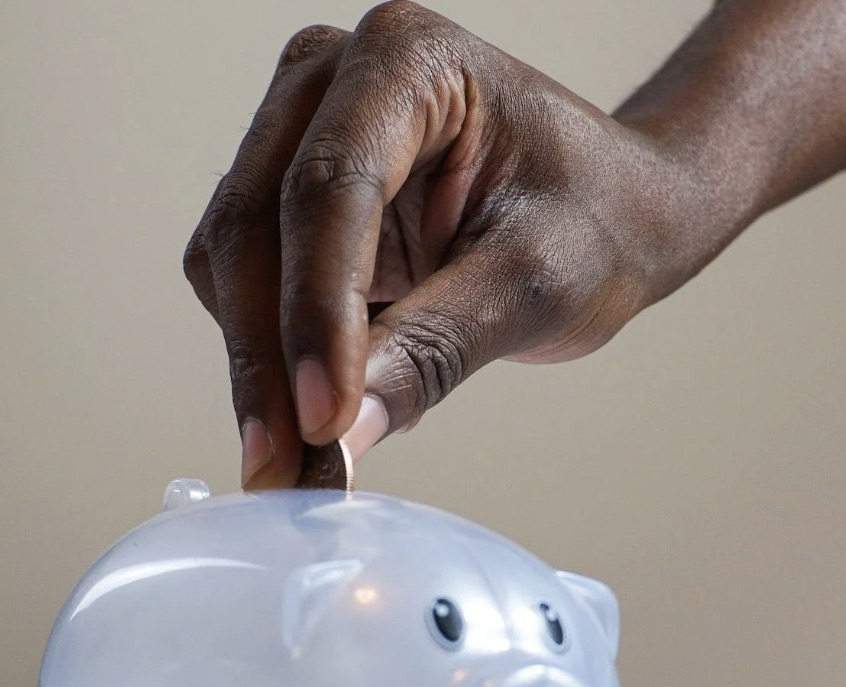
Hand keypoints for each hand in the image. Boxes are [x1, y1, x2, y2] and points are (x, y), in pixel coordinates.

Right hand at [184, 2, 698, 488]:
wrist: (612, 215)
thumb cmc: (596, 221)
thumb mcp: (536, 283)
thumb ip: (435, 349)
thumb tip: (341, 433)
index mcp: (408, 61)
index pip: (329, 190)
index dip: (316, 314)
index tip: (323, 419)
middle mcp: (333, 82)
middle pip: (255, 225)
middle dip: (269, 358)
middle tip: (286, 466)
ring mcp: (300, 137)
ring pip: (233, 262)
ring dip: (258, 368)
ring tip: (302, 460)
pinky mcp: (289, 204)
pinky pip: (246, 287)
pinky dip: (272, 360)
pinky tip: (320, 411)